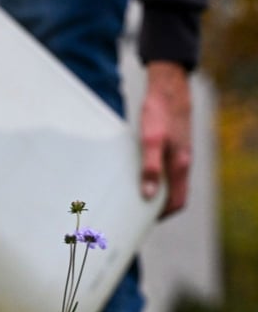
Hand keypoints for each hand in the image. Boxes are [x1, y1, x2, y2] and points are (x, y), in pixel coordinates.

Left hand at [139, 61, 192, 217]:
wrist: (168, 88)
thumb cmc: (159, 112)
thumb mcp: (150, 140)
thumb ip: (150, 167)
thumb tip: (149, 194)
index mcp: (179, 166)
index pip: (177, 203)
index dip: (162, 216)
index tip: (142, 223)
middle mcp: (181, 164)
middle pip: (172, 196)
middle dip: (155, 209)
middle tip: (131, 215)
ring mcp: (177, 156)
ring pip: (168, 184)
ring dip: (152, 194)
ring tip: (129, 199)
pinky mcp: (170, 147)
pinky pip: (163, 171)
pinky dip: (151, 179)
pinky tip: (134, 176)